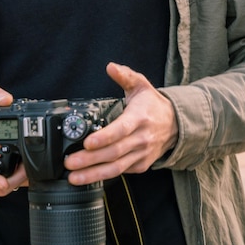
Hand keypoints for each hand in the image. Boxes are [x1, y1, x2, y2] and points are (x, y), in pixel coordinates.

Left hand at [65, 62, 177, 185]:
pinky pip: (121, 172)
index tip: (87, 142)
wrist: (175, 124)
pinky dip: (103, 176)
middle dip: (90, 159)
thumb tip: (110, 67)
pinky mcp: (140, 165)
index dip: (104, 137)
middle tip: (70, 162)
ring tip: (74, 177)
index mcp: (139, 118)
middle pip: (114, 152)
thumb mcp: (140, 84)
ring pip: (116, 168)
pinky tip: (87, 177)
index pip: (121, 130)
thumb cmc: (152, 104)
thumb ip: (125, 75)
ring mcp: (141, 154)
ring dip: (93, 174)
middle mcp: (141, 138)